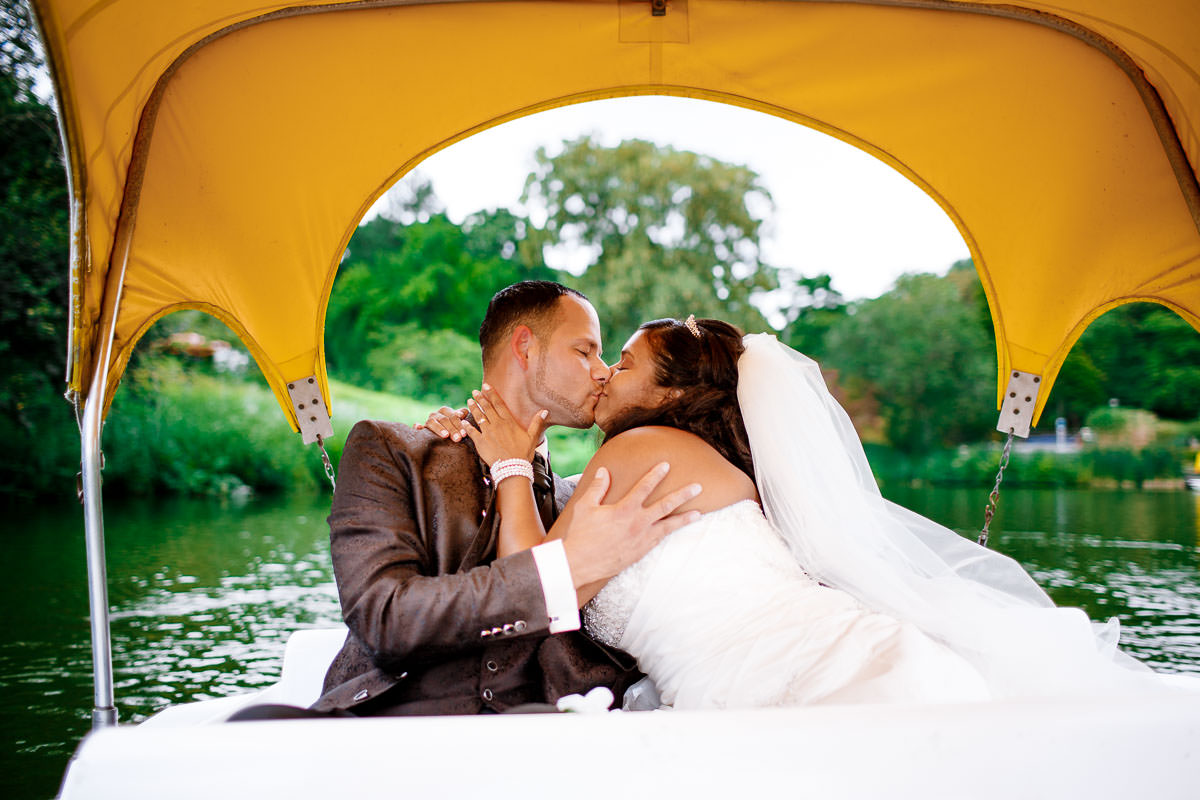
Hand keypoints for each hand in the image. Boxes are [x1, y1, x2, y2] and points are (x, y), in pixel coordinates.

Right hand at [415, 406, 468, 440]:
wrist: (444, 432)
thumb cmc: (456, 426)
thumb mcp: (460, 420)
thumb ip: (463, 414)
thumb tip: (462, 414)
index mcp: (445, 410)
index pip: (452, 416)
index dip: (459, 424)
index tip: (464, 433)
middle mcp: (436, 414)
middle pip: (444, 420)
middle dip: (452, 429)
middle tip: (458, 438)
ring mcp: (428, 421)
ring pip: (432, 423)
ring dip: (439, 428)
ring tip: (445, 435)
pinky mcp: (422, 428)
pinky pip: (419, 427)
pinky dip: (417, 426)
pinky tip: (418, 427)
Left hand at [461, 384, 545, 465]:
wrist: (512, 468)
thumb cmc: (523, 453)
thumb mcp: (532, 437)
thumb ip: (537, 423)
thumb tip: (545, 411)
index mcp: (508, 422)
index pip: (499, 404)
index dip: (492, 394)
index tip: (486, 386)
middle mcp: (497, 424)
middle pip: (487, 408)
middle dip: (480, 398)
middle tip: (474, 391)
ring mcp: (487, 433)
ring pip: (479, 417)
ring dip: (473, 408)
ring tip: (469, 401)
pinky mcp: (480, 442)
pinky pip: (471, 432)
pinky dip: (466, 426)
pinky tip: (463, 421)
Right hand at [559, 463, 701, 590]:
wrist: (579, 564)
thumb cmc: (580, 534)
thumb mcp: (585, 507)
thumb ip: (597, 488)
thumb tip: (603, 471)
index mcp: (624, 509)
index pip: (644, 487)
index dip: (656, 475)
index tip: (666, 465)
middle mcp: (637, 523)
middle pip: (665, 505)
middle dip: (682, 495)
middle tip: (698, 487)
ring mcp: (641, 539)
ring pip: (668, 526)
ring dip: (684, 519)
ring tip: (698, 514)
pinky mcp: (640, 552)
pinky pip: (659, 540)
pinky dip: (669, 534)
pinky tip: (675, 530)